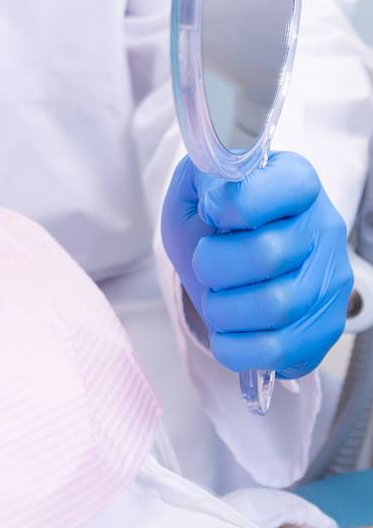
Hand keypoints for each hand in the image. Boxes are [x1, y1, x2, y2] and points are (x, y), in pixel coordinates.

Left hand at [161, 152, 352, 378]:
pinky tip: (227, 330)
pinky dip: (237, 346)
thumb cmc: (214, 221)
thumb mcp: (197, 185)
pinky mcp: (325, 326)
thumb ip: (204, 176)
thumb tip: (217, 196)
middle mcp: (323, 227)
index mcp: (295, 180)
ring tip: (215, 296)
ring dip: (223, 308)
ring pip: (274, 307)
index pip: (263, 192)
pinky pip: (279, 351)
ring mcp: (331, 279)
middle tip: (204, 262)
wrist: (227, 263)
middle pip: (265, 255)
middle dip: (213, 265)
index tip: (210, 212)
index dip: (226, 207)